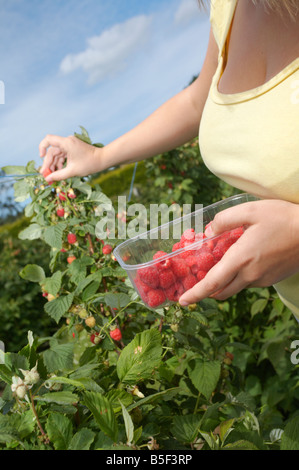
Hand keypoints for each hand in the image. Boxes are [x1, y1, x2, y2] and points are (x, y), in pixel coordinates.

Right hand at [39, 134, 101, 181]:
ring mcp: (70, 145)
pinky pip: (62, 155)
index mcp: (66, 143)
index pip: (49, 139)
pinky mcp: (73, 148)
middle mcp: (67, 141)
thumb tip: (47, 180)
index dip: (42, 147)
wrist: (102, 160)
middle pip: (52, 151)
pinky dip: (60, 162)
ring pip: (57, 154)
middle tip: (45, 175)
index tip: (41, 157)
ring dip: (54, 164)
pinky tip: (58, 171)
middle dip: (48, 163)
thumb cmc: (89, 164)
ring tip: (52, 175)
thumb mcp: (72, 171)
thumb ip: (58, 175)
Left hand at [179, 199, 298, 305]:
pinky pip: (250, 281)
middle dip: (206, 290)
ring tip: (221, 263)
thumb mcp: (251, 210)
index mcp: (240, 259)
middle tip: (198, 281)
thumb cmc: (283, 218)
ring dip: (224, 281)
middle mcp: (250, 275)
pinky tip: (244, 259)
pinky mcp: (272, 279)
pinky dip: (240, 276)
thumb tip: (209, 231)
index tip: (182, 302)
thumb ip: (225, 220)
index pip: (212, 283)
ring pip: (236, 286)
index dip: (195, 294)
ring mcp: (262, 280)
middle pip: (221, 291)